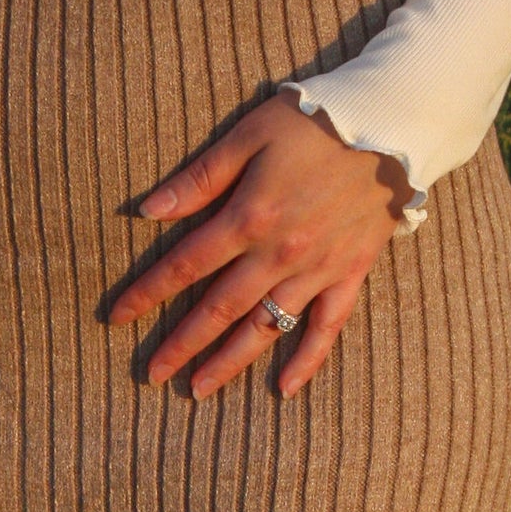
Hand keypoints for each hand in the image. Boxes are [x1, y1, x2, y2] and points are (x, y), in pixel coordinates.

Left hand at [108, 90, 416, 397]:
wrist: (392, 125)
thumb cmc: (314, 121)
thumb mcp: (248, 135)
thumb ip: (200, 178)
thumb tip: (148, 211)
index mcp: (248, 218)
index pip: (185, 265)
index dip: (148, 293)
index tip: (118, 317)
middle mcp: (279, 254)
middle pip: (219, 309)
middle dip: (181, 345)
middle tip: (152, 374)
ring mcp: (316, 270)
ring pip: (265, 328)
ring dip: (229, 362)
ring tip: (198, 391)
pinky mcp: (350, 274)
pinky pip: (326, 327)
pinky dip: (307, 361)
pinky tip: (284, 389)